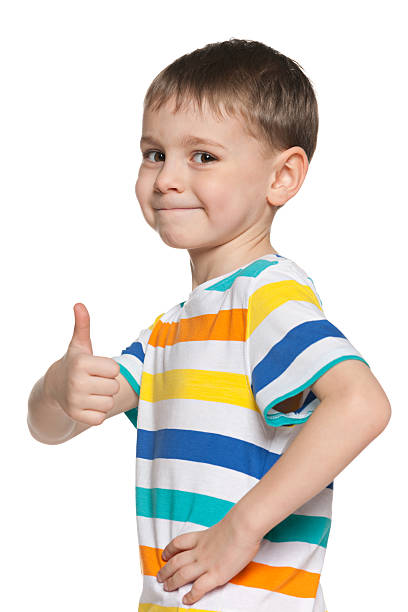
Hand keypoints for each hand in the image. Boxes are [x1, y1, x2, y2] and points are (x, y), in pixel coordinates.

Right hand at [47, 303, 120, 425]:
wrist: (54, 387)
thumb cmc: (75, 363)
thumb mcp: (79, 345)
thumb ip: (83, 325)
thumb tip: (79, 305)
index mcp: (81, 364)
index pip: (115, 369)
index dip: (108, 369)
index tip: (97, 368)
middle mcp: (76, 383)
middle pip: (114, 387)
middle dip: (107, 384)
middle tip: (94, 381)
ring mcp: (75, 401)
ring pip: (109, 403)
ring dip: (103, 398)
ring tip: (91, 392)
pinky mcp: (76, 416)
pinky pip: (101, 417)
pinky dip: (97, 413)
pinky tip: (87, 404)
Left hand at [156, 514, 261, 605]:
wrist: (243, 526)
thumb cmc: (239, 523)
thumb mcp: (222, 526)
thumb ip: (218, 534)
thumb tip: (225, 537)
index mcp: (201, 537)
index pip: (179, 543)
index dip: (169, 550)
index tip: (164, 555)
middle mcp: (199, 551)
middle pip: (176, 561)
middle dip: (166, 570)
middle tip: (159, 577)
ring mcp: (206, 564)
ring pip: (182, 575)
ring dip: (172, 583)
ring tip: (166, 588)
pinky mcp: (215, 575)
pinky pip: (198, 588)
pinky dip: (191, 596)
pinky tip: (186, 600)